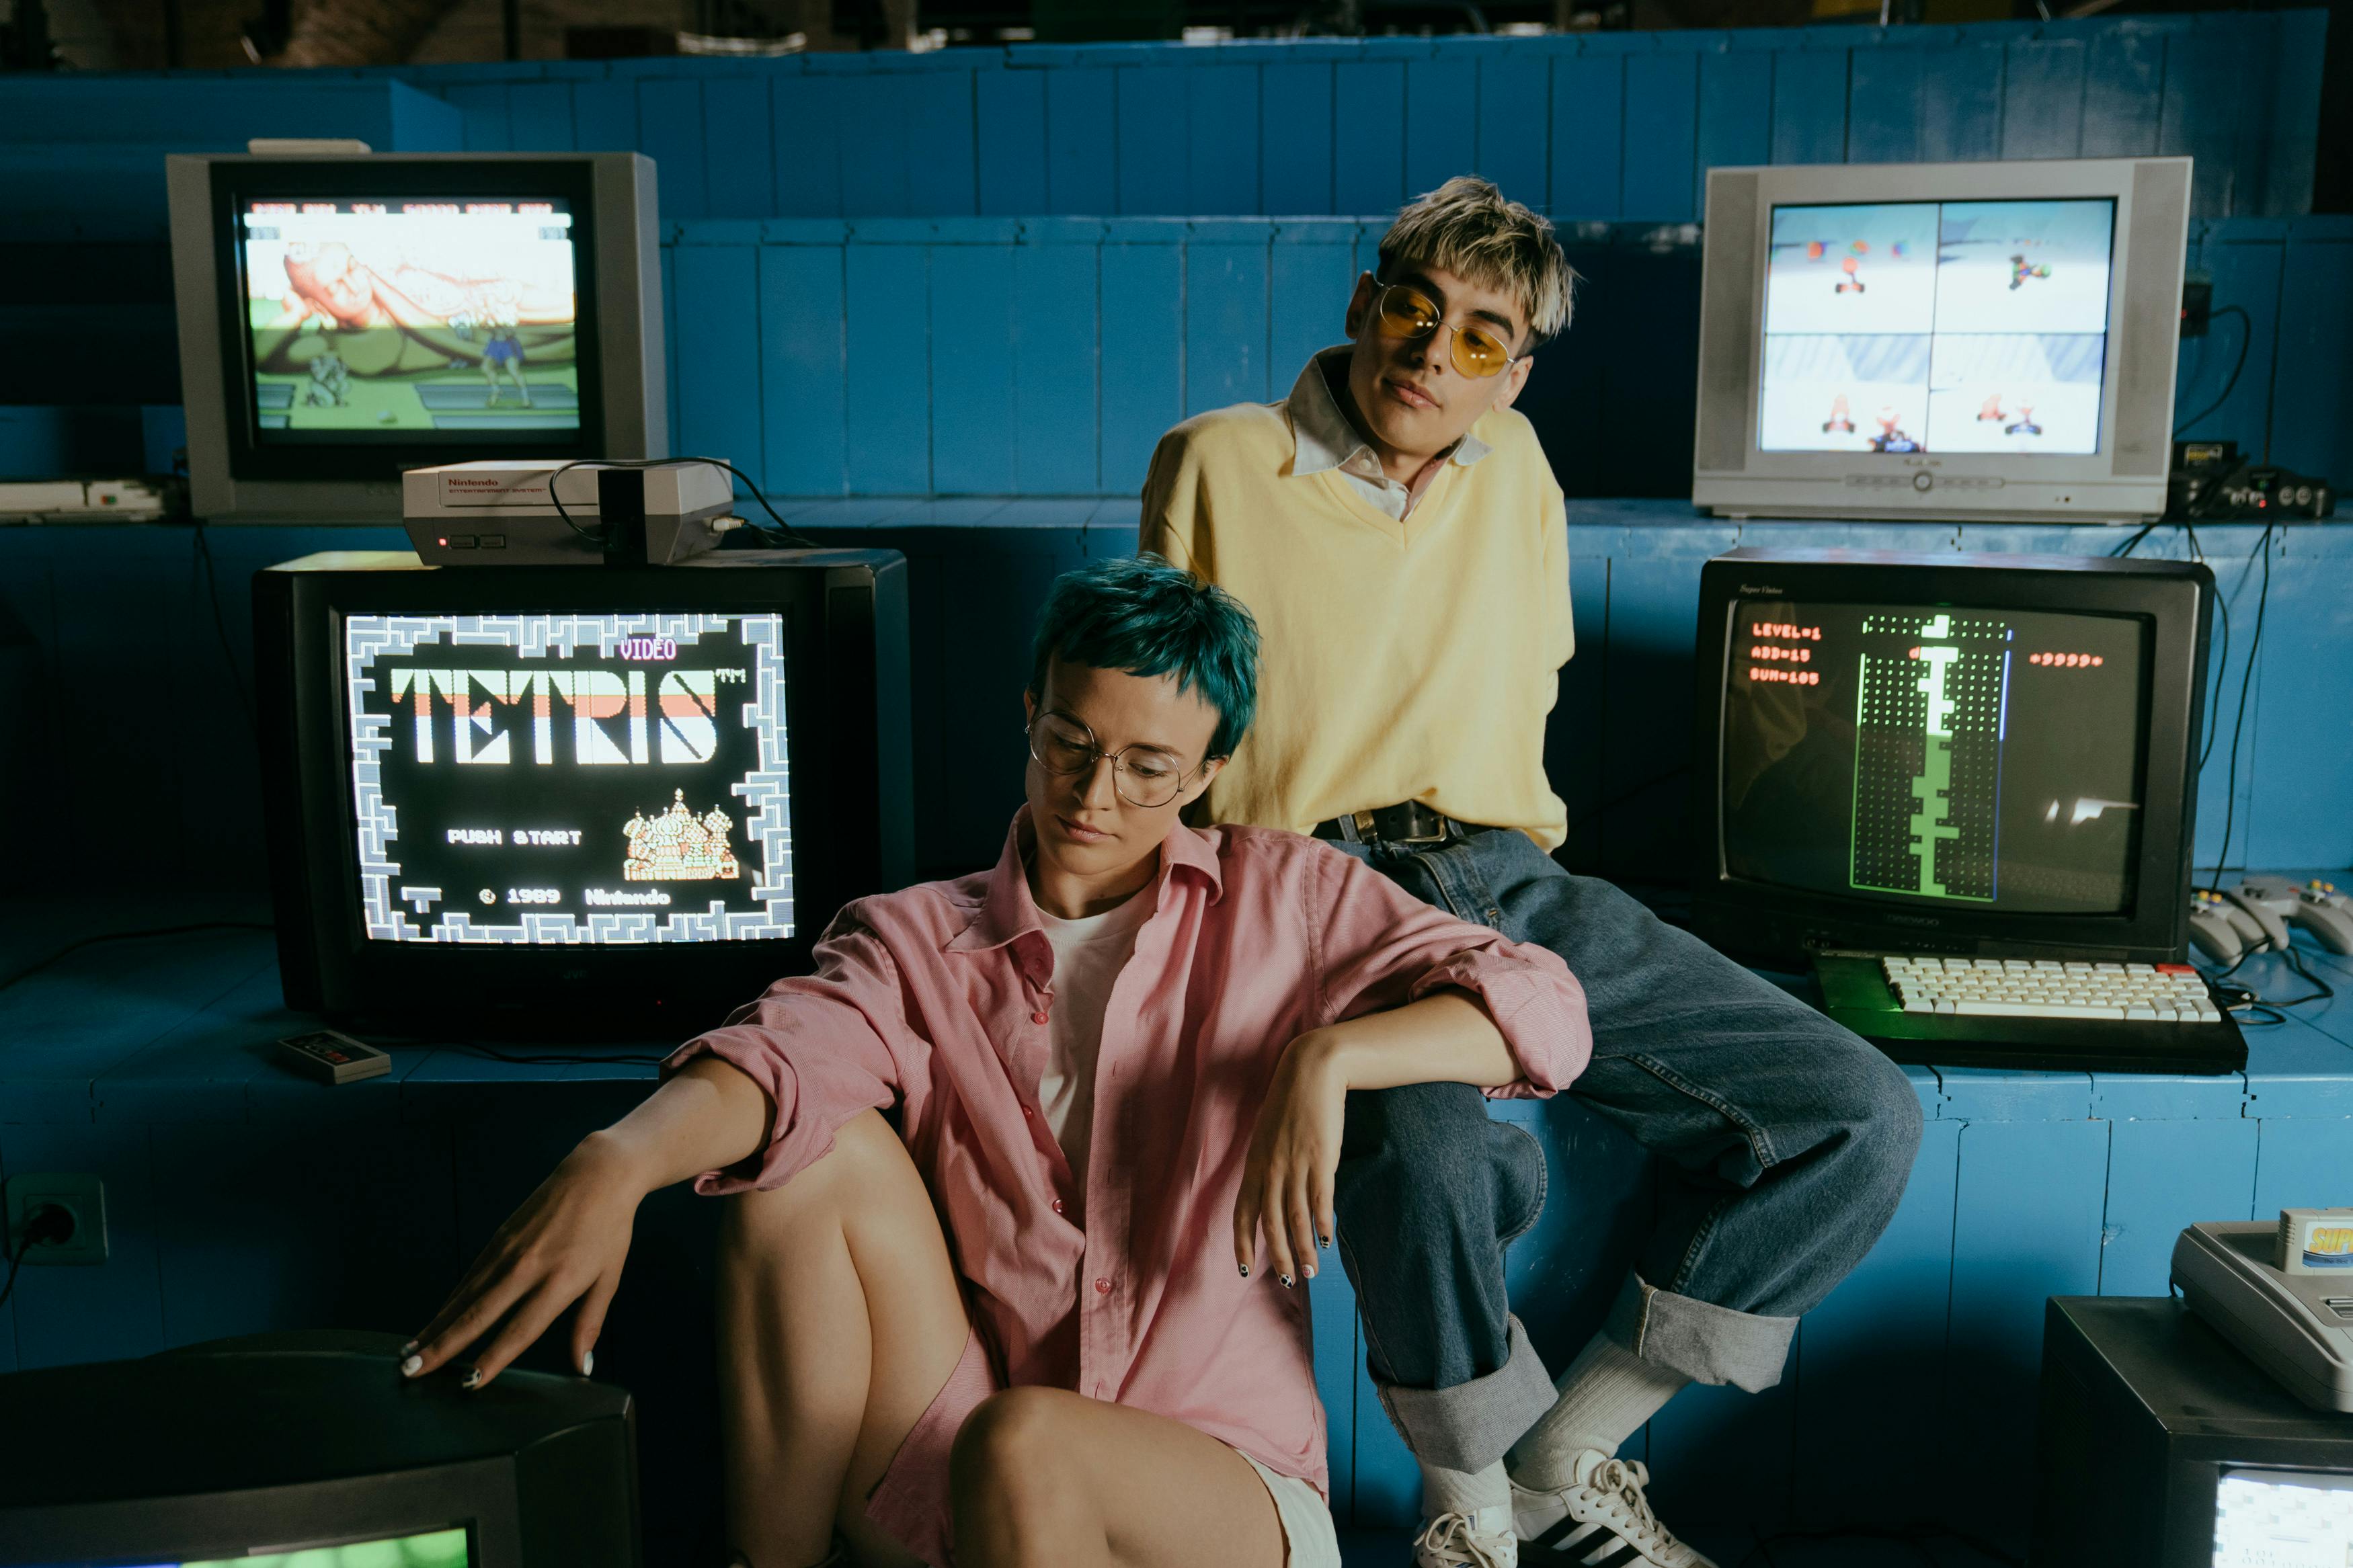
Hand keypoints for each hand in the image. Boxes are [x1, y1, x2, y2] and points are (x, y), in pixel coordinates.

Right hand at [404, 1131, 648, 1388]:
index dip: (494, 1358)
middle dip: (443, 1347)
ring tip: (409, 1354)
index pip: (521, 1329)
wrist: (597, 1174)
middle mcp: (527, 1268)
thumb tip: (582, 1367)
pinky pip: (469, 1278)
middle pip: (477, 1315)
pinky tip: (434, 1321)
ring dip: (435, 1327)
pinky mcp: (498, 1239)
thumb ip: (589, 1325)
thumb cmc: (609, 1229)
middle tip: (412, 1373)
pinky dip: (448, 1302)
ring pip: (464, 1297)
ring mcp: (508, 1251)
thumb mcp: (609, 1278)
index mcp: (559, 1282)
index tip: (470, 1382)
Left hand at [1233, 1033, 1347, 1288]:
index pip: (1242, 1213)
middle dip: (1279, 1256)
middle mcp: (1271, 1169)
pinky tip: (1328, 1240)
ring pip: (1295, 1218)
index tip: (1245, 1269)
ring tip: (1311, 1271)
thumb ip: (1267, 1165)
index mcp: (1254, 1165)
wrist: (1311, 1070)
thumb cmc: (1290, 1103)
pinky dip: (1323, 1222)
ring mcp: (1295, 1165)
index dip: (1243, 1243)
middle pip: (1270, 1224)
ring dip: (1304, 1248)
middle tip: (1290, 1281)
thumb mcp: (1268, 1135)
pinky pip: (1320, 1199)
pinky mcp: (1320, 1158)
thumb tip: (1270, 1192)